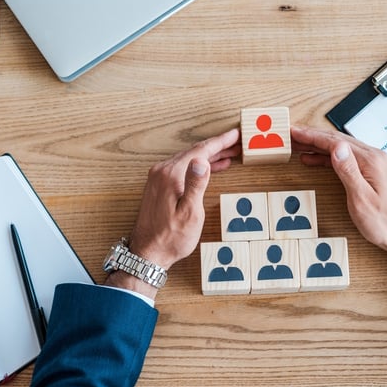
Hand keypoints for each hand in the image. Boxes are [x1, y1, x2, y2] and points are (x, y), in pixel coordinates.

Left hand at [105, 128, 240, 298]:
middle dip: (218, 147)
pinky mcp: (159, 186)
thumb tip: (202, 161)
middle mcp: (162, 171)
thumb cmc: (170, 237)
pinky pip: (183, 168)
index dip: (221, 142)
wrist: (148, 252)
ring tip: (229, 154)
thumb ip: (196, 184)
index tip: (235, 134)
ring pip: (189, 159)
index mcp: (171, 174)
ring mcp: (159, 177)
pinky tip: (209, 168)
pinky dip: (198, 166)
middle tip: (237, 142)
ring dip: (209, 156)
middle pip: (195, 152)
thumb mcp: (190, 213)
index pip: (200, 151)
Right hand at [290, 125, 386, 287]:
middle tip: (292, 135)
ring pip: (341, 148)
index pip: (335, 142)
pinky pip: (346, 158)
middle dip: (312, 137)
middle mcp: (374, 158)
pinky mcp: (372, 172)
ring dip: (318, 146)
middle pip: (337, 140)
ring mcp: (374, 164)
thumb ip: (348, 171)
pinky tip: (316, 159)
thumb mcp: (361, 199)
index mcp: (371, 161)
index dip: (312, 136)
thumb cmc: (385, 222)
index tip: (295, 132)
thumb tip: (337, 148)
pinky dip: (328, 157)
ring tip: (299, 145)